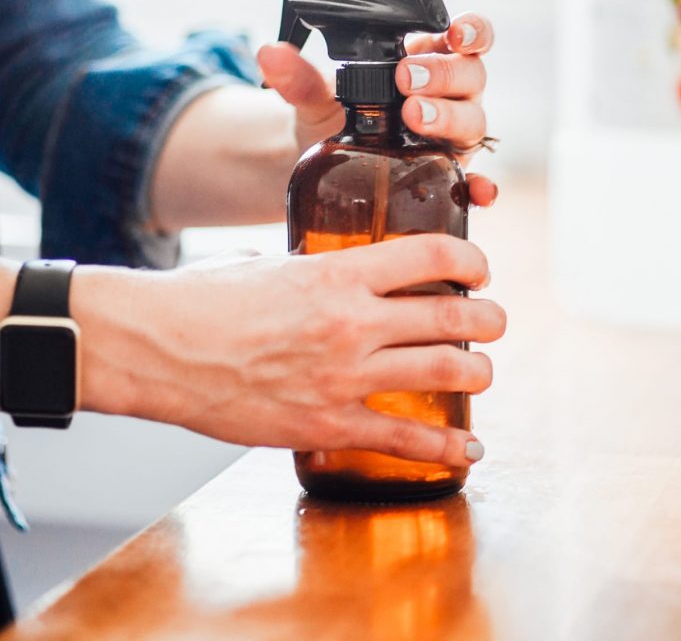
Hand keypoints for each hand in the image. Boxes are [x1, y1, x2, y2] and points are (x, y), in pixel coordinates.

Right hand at [73, 235, 504, 464]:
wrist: (161, 348)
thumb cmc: (205, 300)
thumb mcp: (271, 265)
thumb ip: (315, 270)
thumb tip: (337, 272)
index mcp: (338, 273)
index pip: (430, 255)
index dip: (469, 260)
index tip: (478, 269)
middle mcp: (352, 322)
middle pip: (451, 317)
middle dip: (488, 319)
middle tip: (495, 320)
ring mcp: (343, 376)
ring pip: (443, 372)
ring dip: (477, 373)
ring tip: (482, 372)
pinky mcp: (327, 425)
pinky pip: (403, 439)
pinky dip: (445, 448)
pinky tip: (467, 448)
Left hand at [258, 12, 495, 206]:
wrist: (321, 166)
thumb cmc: (333, 116)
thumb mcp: (314, 95)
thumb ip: (299, 76)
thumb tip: (269, 54)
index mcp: (429, 59)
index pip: (468, 37)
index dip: (471, 31)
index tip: (452, 33)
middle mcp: (451, 96)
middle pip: (471, 77)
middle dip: (443, 75)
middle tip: (407, 81)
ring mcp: (454, 136)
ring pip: (473, 122)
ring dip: (449, 118)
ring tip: (413, 118)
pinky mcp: (449, 176)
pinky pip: (472, 182)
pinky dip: (479, 187)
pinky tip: (478, 192)